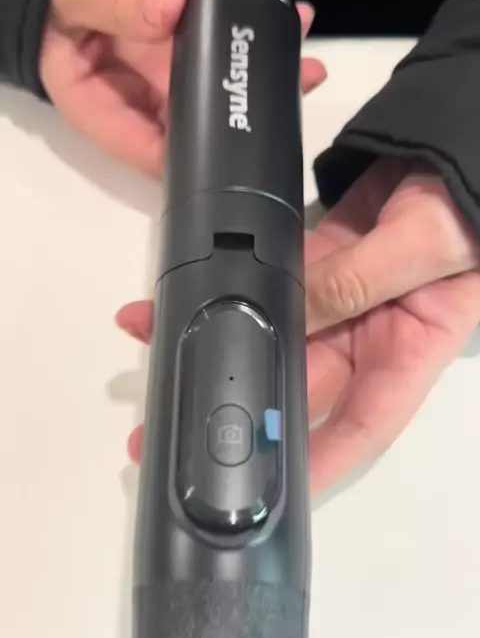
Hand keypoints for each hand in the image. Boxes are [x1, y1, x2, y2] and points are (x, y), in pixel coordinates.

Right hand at [40, 0, 324, 176]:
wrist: (66, 7)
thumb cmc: (63, 13)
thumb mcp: (79, 1)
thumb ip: (117, 3)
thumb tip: (168, 6)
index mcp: (113, 120)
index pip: (161, 156)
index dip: (205, 160)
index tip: (247, 139)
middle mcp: (149, 117)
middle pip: (203, 136)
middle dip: (250, 120)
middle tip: (297, 85)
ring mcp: (171, 97)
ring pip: (220, 106)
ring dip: (262, 88)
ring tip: (305, 64)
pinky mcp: (185, 73)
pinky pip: (220, 72)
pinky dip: (250, 59)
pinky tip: (287, 35)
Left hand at [116, 158, 479, 493]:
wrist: (453, 143)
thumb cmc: (467, 208)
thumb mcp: (423, 248)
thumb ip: (358, 282)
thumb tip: (296, 308)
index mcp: (406, 357)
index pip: (356, 429)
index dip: (311, 467)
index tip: (261, 494)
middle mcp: (367, 341)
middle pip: (296, 387)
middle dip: (239, 409)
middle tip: (173, 434)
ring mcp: (338, 303)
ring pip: (272, 335)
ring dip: (220, 346)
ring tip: (154, 357)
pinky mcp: (316, 265)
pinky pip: (268, 285)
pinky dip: (229, 291)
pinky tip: (184, 301)